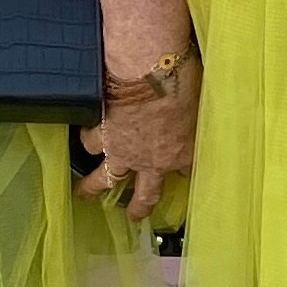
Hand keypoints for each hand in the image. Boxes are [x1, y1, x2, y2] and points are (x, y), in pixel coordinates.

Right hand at [80, 73, 198, 222]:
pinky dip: (88, 141)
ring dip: (95, 187)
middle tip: (133, 216)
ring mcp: (124, 151)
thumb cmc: (182, 79)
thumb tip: (197, 105)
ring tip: (86, 192)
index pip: (185, 170)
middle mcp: (152, 160)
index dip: (183, 171)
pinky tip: (85, 138)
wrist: (147, 70)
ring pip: (105, 178)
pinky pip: (91, 143)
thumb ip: (195, 113)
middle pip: (145, 194)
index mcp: (182, 153)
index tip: (181, 172)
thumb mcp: (201, 100)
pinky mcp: (102, 134)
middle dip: (139, 207)